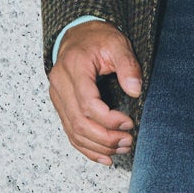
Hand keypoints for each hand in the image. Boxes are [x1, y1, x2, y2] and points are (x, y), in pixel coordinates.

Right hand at [48, 21, 141, 163]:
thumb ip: (128, 65)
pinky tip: (105, 158)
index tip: (129, 122)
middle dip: (106, 138)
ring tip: (123, 148)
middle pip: (79, 122)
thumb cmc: (99, 39)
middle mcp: (60, 83)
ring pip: (74, 132)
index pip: (87, 104)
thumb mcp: (117, 43)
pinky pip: (70, 133)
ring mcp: (58, 96)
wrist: (78, 34)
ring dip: (99, 147)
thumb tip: (135, 90)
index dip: (109, 119)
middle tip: (128, 140)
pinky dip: (87, 149)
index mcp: (74, 67)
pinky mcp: (61, 106)